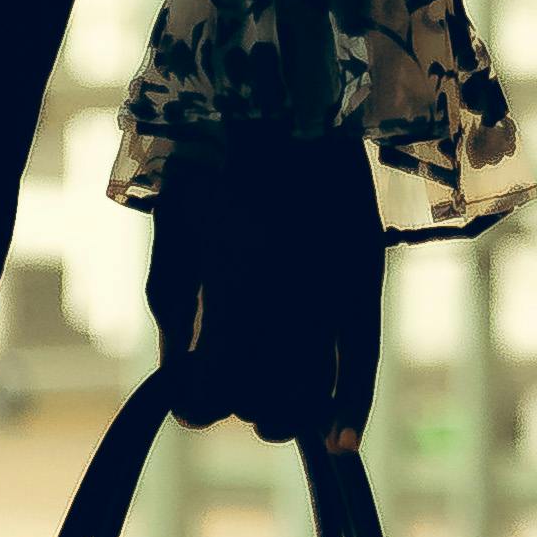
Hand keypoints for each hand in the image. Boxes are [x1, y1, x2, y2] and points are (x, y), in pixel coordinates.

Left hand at [148, 135, 384, 447]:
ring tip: (267, 415)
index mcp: (235, 282)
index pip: (217, 385)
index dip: (197, 404)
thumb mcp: (176, 227)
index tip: (186, 404)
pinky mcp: (363, 274)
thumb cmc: (212, 157)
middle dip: (239, 401)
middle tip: (221, 387)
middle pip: (263, 393)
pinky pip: (362, 357)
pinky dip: (350, 407)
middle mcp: (290, 294)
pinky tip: (339, 445)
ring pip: (310, 386)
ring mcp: (332, 286)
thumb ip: (172, 306)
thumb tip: (176, 375)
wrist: (285, 92)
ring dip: (285, 411)